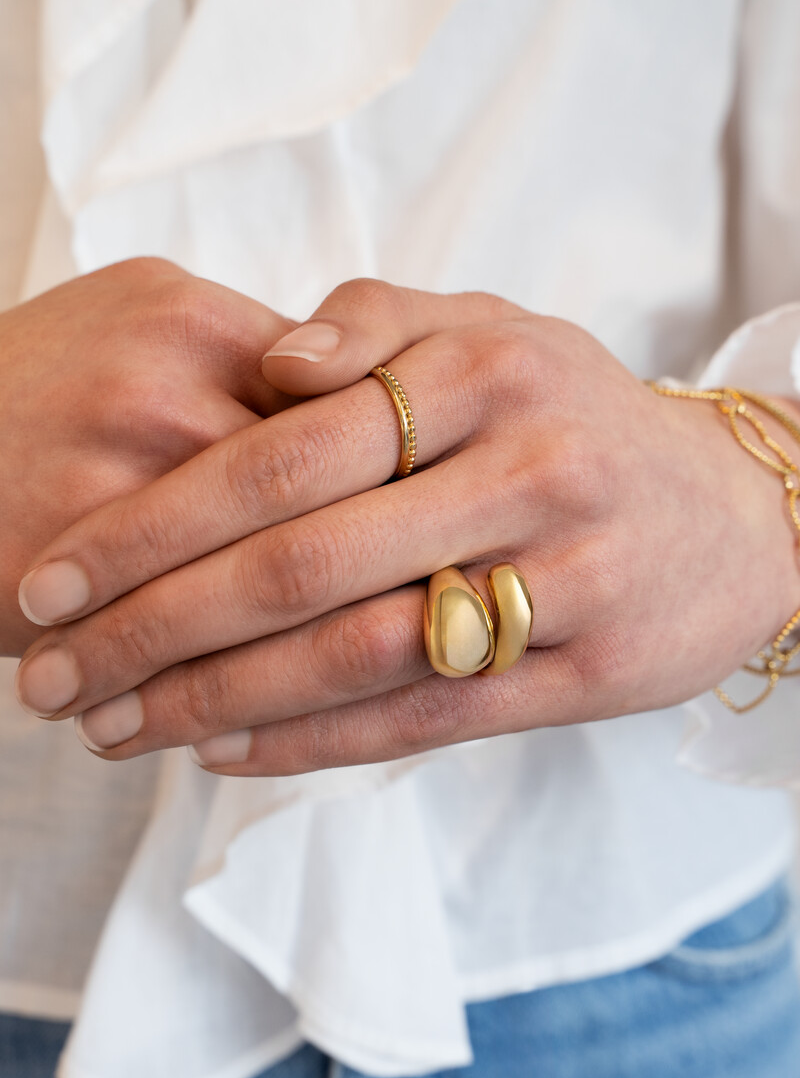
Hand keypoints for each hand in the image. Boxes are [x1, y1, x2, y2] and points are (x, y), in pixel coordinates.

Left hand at [13, 281, 799, 771]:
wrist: (733, 513)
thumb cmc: (580, 415)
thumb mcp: (495, 330)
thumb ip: (377, 322)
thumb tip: (267, 364)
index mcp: (480, 371)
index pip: (278, 454)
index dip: (151, 523)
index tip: (54, 578)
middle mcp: (521, 469)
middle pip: (297, 564)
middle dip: (152, 628)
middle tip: (50, 676)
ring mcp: (561, 575)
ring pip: (354, 653)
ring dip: (215, 702)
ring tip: (114, 730)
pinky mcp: (585, 671)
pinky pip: (426, 716)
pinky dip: (313, 742)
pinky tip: (223, 755)